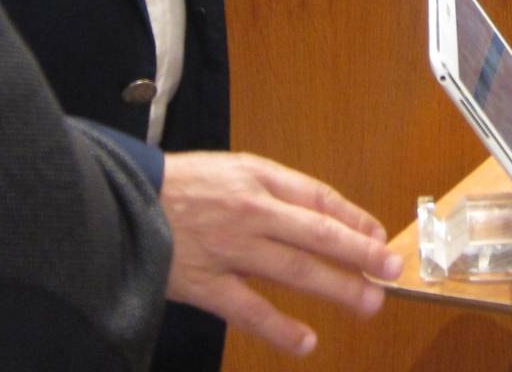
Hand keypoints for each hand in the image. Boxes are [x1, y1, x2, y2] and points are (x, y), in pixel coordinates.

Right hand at [161, 151, 401, 356]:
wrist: (119, 199)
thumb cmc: (177, 186)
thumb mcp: (229, 169)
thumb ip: (272, 191)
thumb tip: (318, 216)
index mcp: (258, 177)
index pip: (319, 197)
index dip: (353, 219)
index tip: (378, 236)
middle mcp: (251, 210)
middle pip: (317, 233)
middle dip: (360, 252)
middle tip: (392, 268)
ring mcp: (230, 248)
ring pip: (295, 269)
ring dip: (336, 287)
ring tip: (369, 302)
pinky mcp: (205, 283)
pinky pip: (249, 309)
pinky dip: (279, 328)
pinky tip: (306, 342)